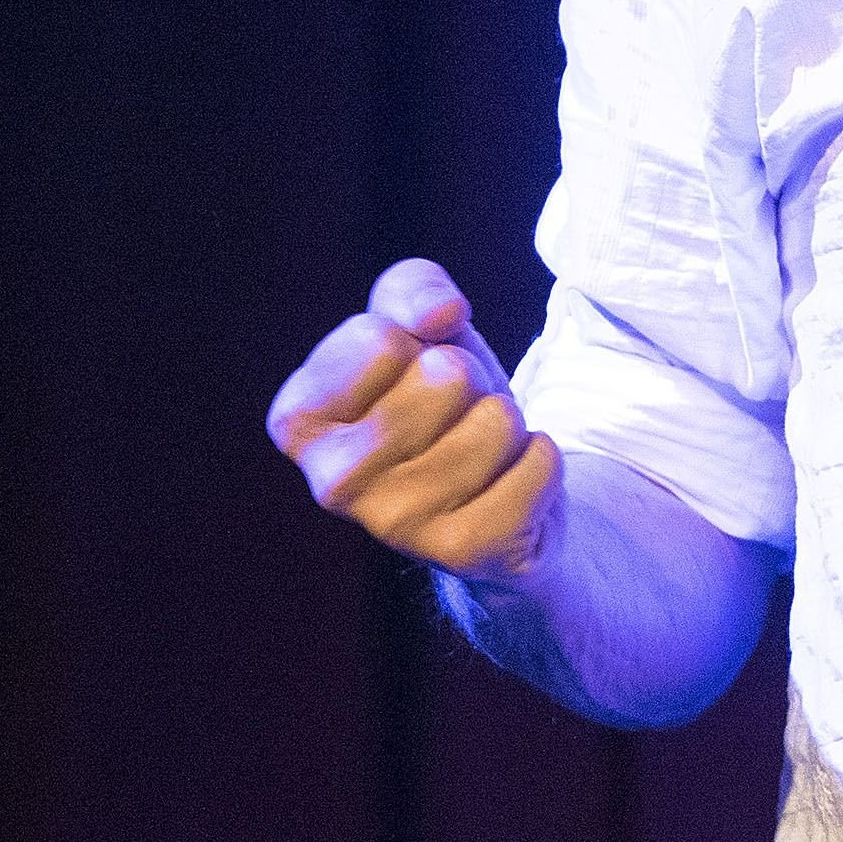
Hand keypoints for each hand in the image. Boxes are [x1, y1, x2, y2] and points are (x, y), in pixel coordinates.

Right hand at [266, 258, 562, 584]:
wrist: (495, 493)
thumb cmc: (443, 400)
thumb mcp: (419, 327)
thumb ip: (410, 289)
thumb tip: (439, 314)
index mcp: (300, 421)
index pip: (377, 338)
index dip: (419, 339)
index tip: (412, 372)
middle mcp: (332, 482)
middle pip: (445, 376)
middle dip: (471, 380)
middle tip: (457, 414)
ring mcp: (397, 525)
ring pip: (497, 420)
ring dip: (506, 422)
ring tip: (482, 448)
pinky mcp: (465, 552)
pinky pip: (538, 464)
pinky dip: (542, 460)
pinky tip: (509, 483)